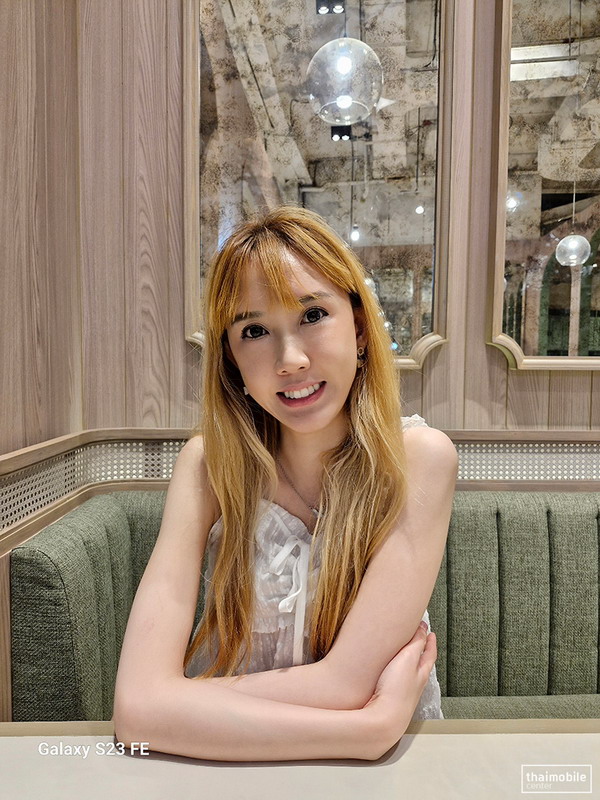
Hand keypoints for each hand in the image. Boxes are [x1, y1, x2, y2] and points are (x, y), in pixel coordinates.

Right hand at [363, 621, 436, 752]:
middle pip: (422, 665)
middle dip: (422, 652)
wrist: (384, 720)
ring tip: (403, 655)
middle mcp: (415, 684)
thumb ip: (416, 643)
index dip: (430, 642)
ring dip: (409, 664)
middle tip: (419, 641)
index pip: (429, 654)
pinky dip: (397, 674)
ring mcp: (404, 694)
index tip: (430, 632)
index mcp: (421, 673)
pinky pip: (398, 683)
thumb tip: (423, 629)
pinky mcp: (391, 701)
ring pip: (410, 675)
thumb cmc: (396, 690)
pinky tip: (389, 675)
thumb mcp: (408, 658)